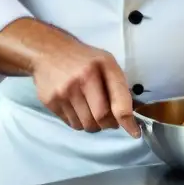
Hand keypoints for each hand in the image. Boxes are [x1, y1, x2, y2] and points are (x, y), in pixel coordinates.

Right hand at [28, 23, 139, 137]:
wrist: (49, 52)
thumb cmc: (84, 59)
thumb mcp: (106, 62)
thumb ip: (117, 86)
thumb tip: (128, 115)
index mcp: (104, 66)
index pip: (119, 101)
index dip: (128, 121)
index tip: (134, 133)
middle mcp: (84, 79)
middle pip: (101, 118)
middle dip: (109, 124)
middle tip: (110, 120)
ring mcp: (65, 91)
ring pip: (86, 125)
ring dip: (94, 125)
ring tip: (92, 112)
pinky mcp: (51, 102)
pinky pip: (71, 124)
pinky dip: (79, 122)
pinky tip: (78, 109)